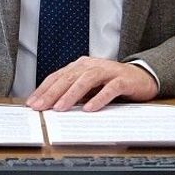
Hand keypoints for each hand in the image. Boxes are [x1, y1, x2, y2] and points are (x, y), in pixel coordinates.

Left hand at [25, 57, 159, 111]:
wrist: (142, 77)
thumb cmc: (112, 83)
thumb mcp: (89, 87)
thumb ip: (73, 92)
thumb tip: (50, 105)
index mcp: (82, 66)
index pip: (58, 76)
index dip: (44, 89)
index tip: (32, 103)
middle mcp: (93, 65)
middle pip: (69, 77)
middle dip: (52, 93)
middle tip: (40, 107)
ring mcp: (108, 71)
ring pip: (86, 80)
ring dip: (72, 94)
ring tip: (60, 108)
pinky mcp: (123, 79)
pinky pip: (110, 88)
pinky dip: (99, 98)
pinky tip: (90, 109)